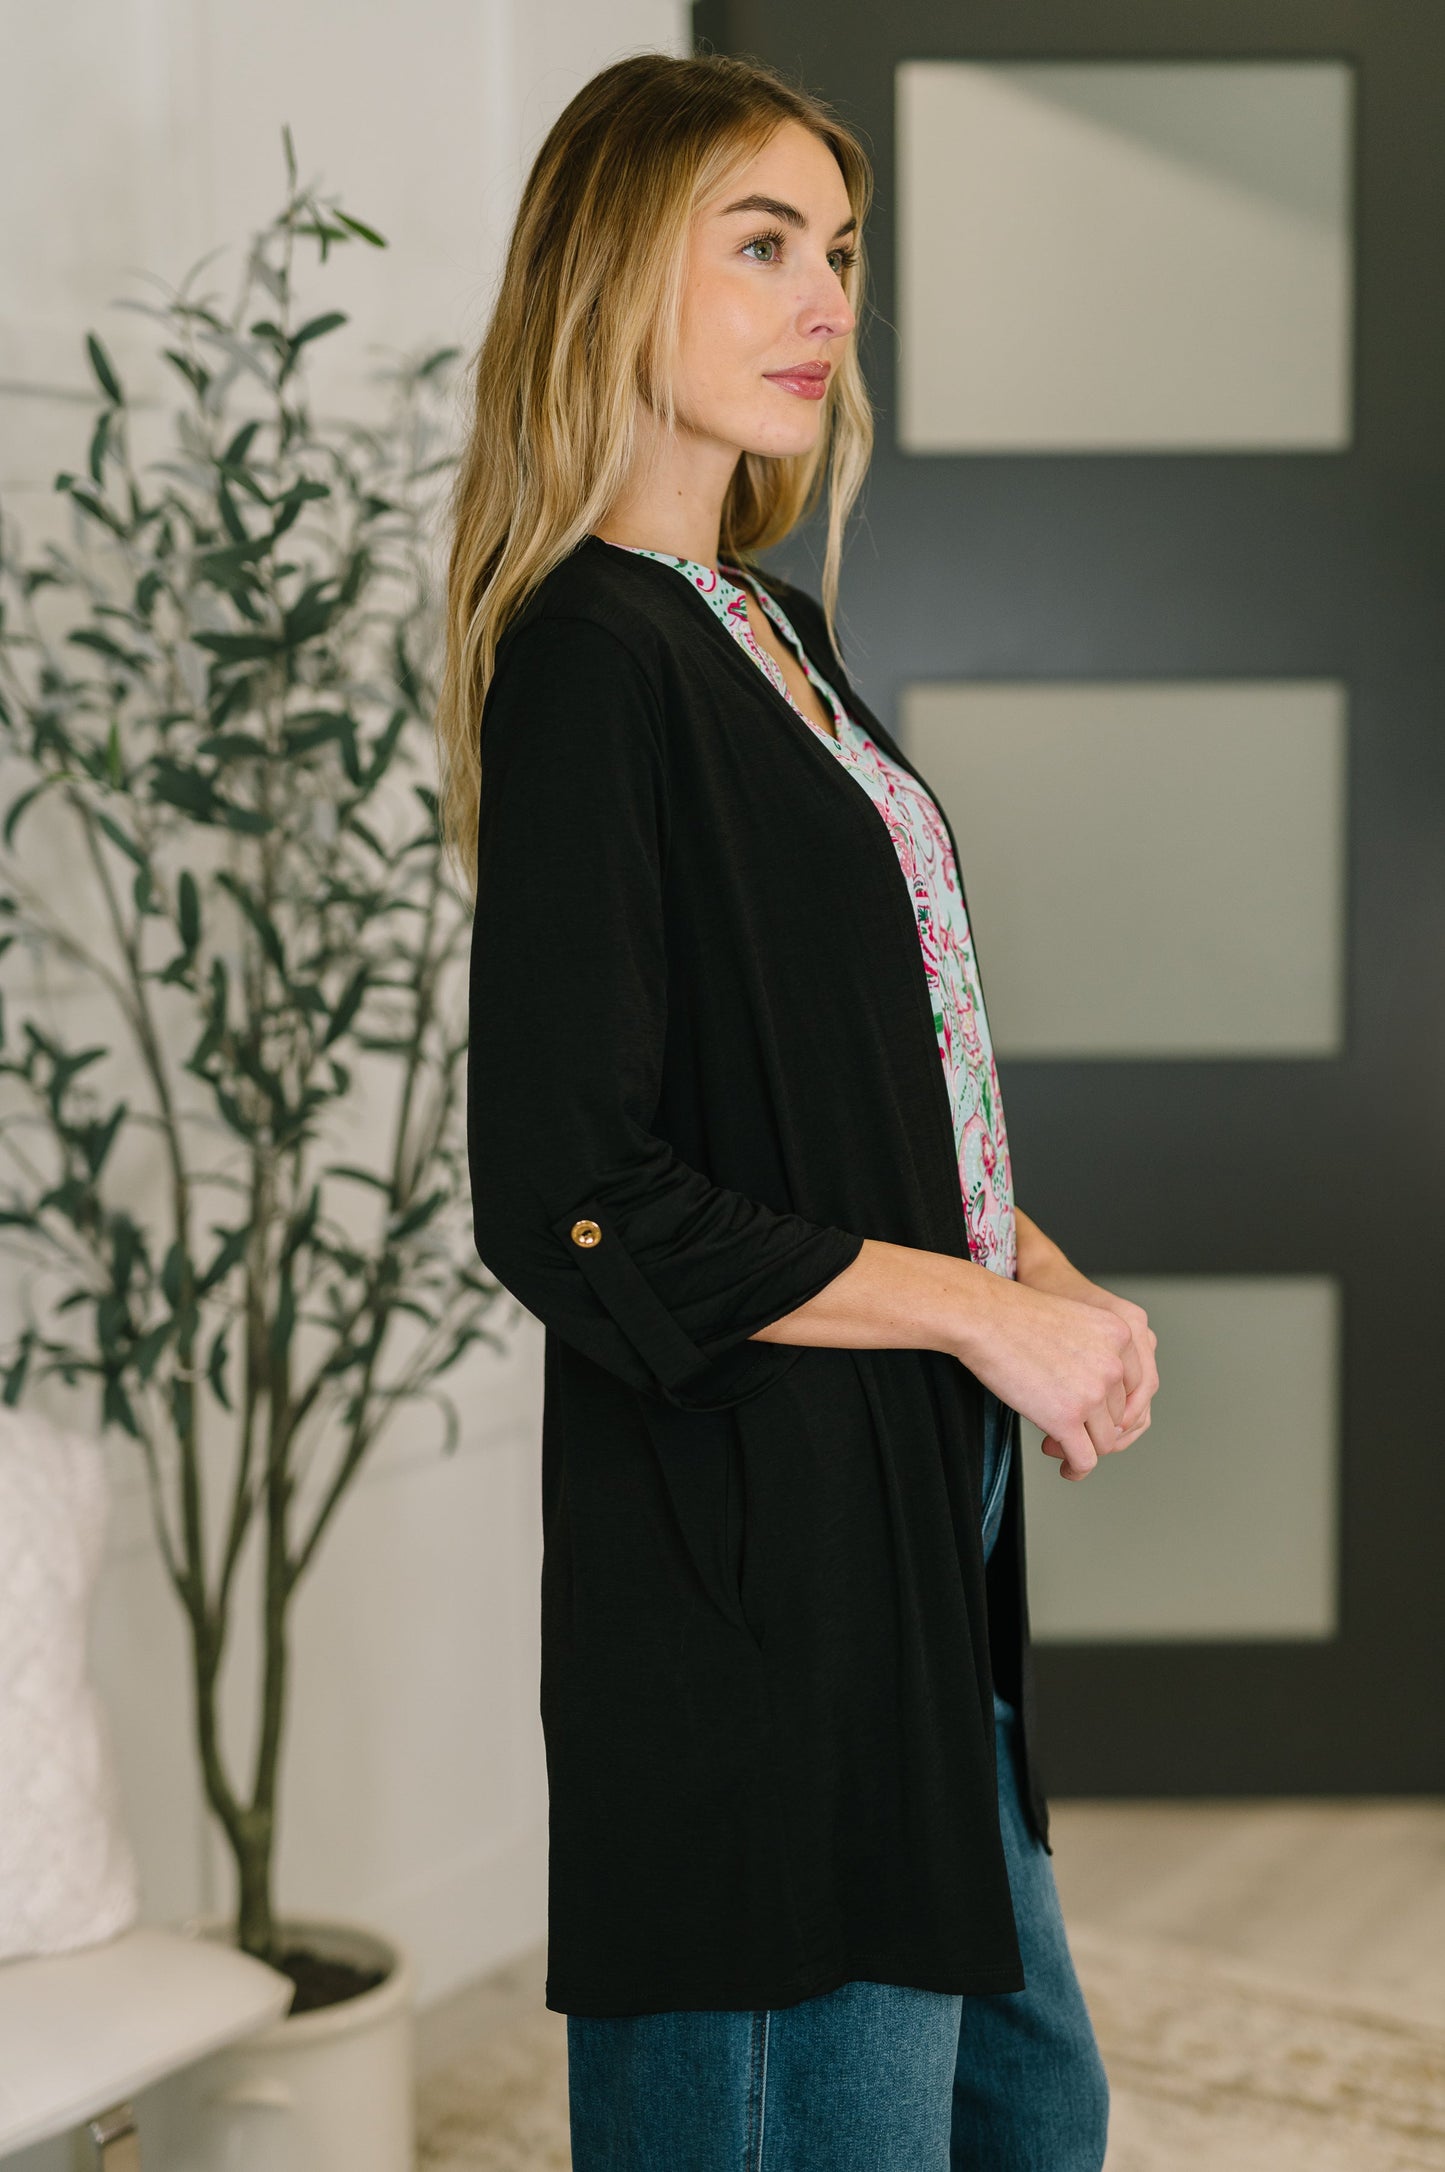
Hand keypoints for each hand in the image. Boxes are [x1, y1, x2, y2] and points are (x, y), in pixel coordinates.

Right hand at [951, 1271, 1150, 1481]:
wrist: (984, 1317)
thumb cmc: (1016, 1316)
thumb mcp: (1076, 1321)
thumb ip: (1098, 1352)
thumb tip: (1100, 1398)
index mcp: (1122, 1335)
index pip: (1136, 1386)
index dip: (1112, 1405)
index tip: (1094, 1413)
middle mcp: (1115, 1364)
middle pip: (1118, 1414)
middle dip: (1093, 1426)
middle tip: (1067, 1428)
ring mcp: (1093, 1393)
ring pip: (1105, 1441)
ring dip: (1084, 1448)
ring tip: (1057, 1445)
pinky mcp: (1067, 1418)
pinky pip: (1085, 1459)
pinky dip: (1077, 1469)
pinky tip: (1066, 1469)